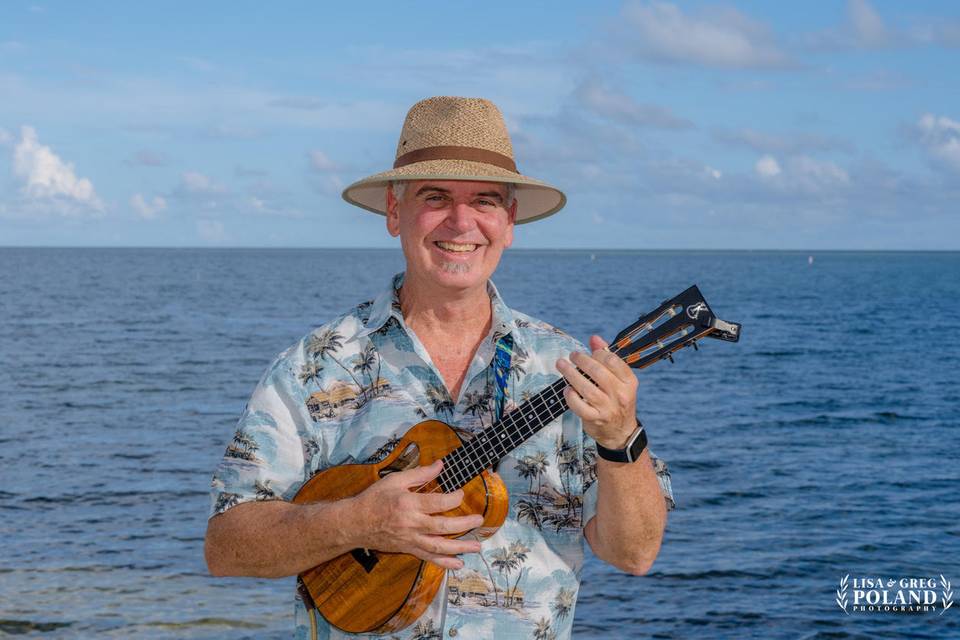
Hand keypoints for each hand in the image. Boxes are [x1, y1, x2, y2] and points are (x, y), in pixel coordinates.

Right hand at [352, 459, 483, 569]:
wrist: (355, 523)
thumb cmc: (374, 499)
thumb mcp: (395, 480)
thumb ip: (419, 473)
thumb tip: (440, 465)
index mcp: (408, 503)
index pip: (437, 503)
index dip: (453, 498)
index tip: (461, 494)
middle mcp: (411, 523)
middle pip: (443, 526)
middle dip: (464, 524)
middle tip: (479, 520)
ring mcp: (410, 539)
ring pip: (439, 545)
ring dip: (460, 547)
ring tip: (477, 546)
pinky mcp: (408, 549)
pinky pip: (428, 557)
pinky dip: (444, 562)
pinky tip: (458, 563)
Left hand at [557, 335, 638, 449]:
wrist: (620, 431)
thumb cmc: (617, 399)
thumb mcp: (619, 380)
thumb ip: (607, 357)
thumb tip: (595, 338)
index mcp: (629, 382)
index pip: (613, 361)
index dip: (598, 353)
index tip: (589, 353)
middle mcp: (620, 395)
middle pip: (598, 372)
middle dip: (581, 360)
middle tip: (572, 355)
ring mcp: (608, 408)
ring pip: (586, 388)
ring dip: (571, 374)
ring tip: (561, 365)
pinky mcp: (595, 419)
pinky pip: (579, 406)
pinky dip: (571, 396)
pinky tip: (566, 389)